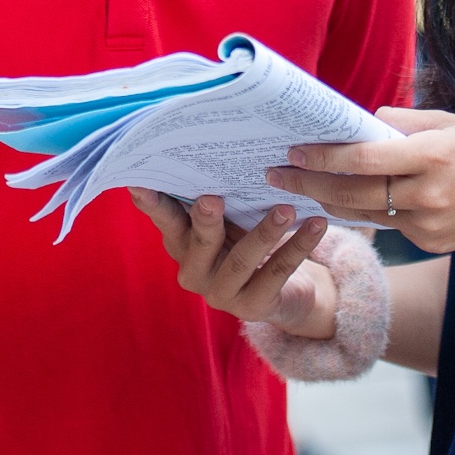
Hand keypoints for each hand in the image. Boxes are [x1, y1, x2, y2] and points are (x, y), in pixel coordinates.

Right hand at [127, 188, 333, 336]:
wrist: (286, 290)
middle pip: (199, 243)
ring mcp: (221, 295)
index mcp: (182, 244)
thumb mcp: (231, 219)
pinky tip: (315, 224)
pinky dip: (298, 246)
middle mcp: (194, 272)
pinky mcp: (253, 307)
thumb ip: (217, 196)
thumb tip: (215, 147)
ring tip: (286, 208)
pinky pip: (276, 272)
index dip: (151, 204)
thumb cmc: (248, 240)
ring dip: (265, 232)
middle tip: (213, 197)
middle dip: (206, 220)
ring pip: (240, 261)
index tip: (138, 182)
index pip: (165, 220)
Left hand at [267, 107, 454, 255]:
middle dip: (306, 184)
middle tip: (272, 174)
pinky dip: (365, 209)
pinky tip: (341, 198)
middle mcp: (428, 195)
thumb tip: (358, 121)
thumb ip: (403, 122)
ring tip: (296, 185)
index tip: (290, 150)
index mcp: (433, 156)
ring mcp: (429, 225)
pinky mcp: (431, 242)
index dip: (321, 157)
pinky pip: (389, 224)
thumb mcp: (453, 121)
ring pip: (364, 213)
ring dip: (326, 200)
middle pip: (351, 194)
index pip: (361, 159)